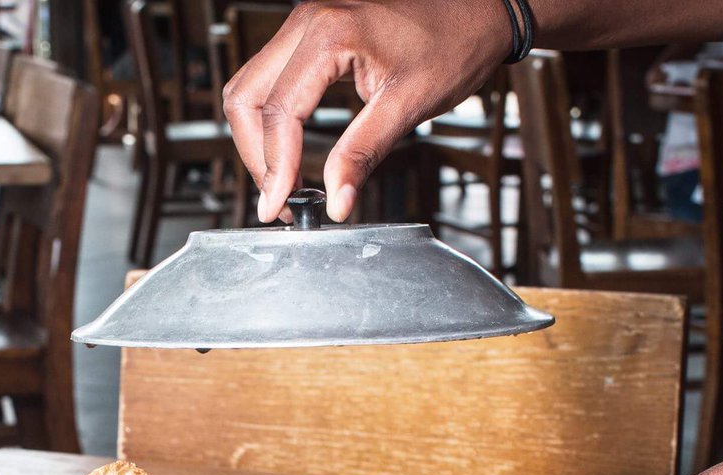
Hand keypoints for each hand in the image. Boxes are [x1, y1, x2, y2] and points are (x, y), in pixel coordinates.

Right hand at [222, 0, 508, 222]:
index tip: (280, 206)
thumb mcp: (409, 105)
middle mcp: (307, 22)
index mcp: (330, 34)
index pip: (280, 112)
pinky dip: (269, 122)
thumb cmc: (453, 43)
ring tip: (282, 180)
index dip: (275, 167)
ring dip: (256, 140)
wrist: (476, 11)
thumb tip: (336, 201)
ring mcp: (303, 26)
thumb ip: (364, 153)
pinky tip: (287, 152)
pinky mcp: (308, 37)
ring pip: (248, 90)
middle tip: (281, 198)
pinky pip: (267, 81)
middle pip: (246, 99)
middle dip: (258, 156)